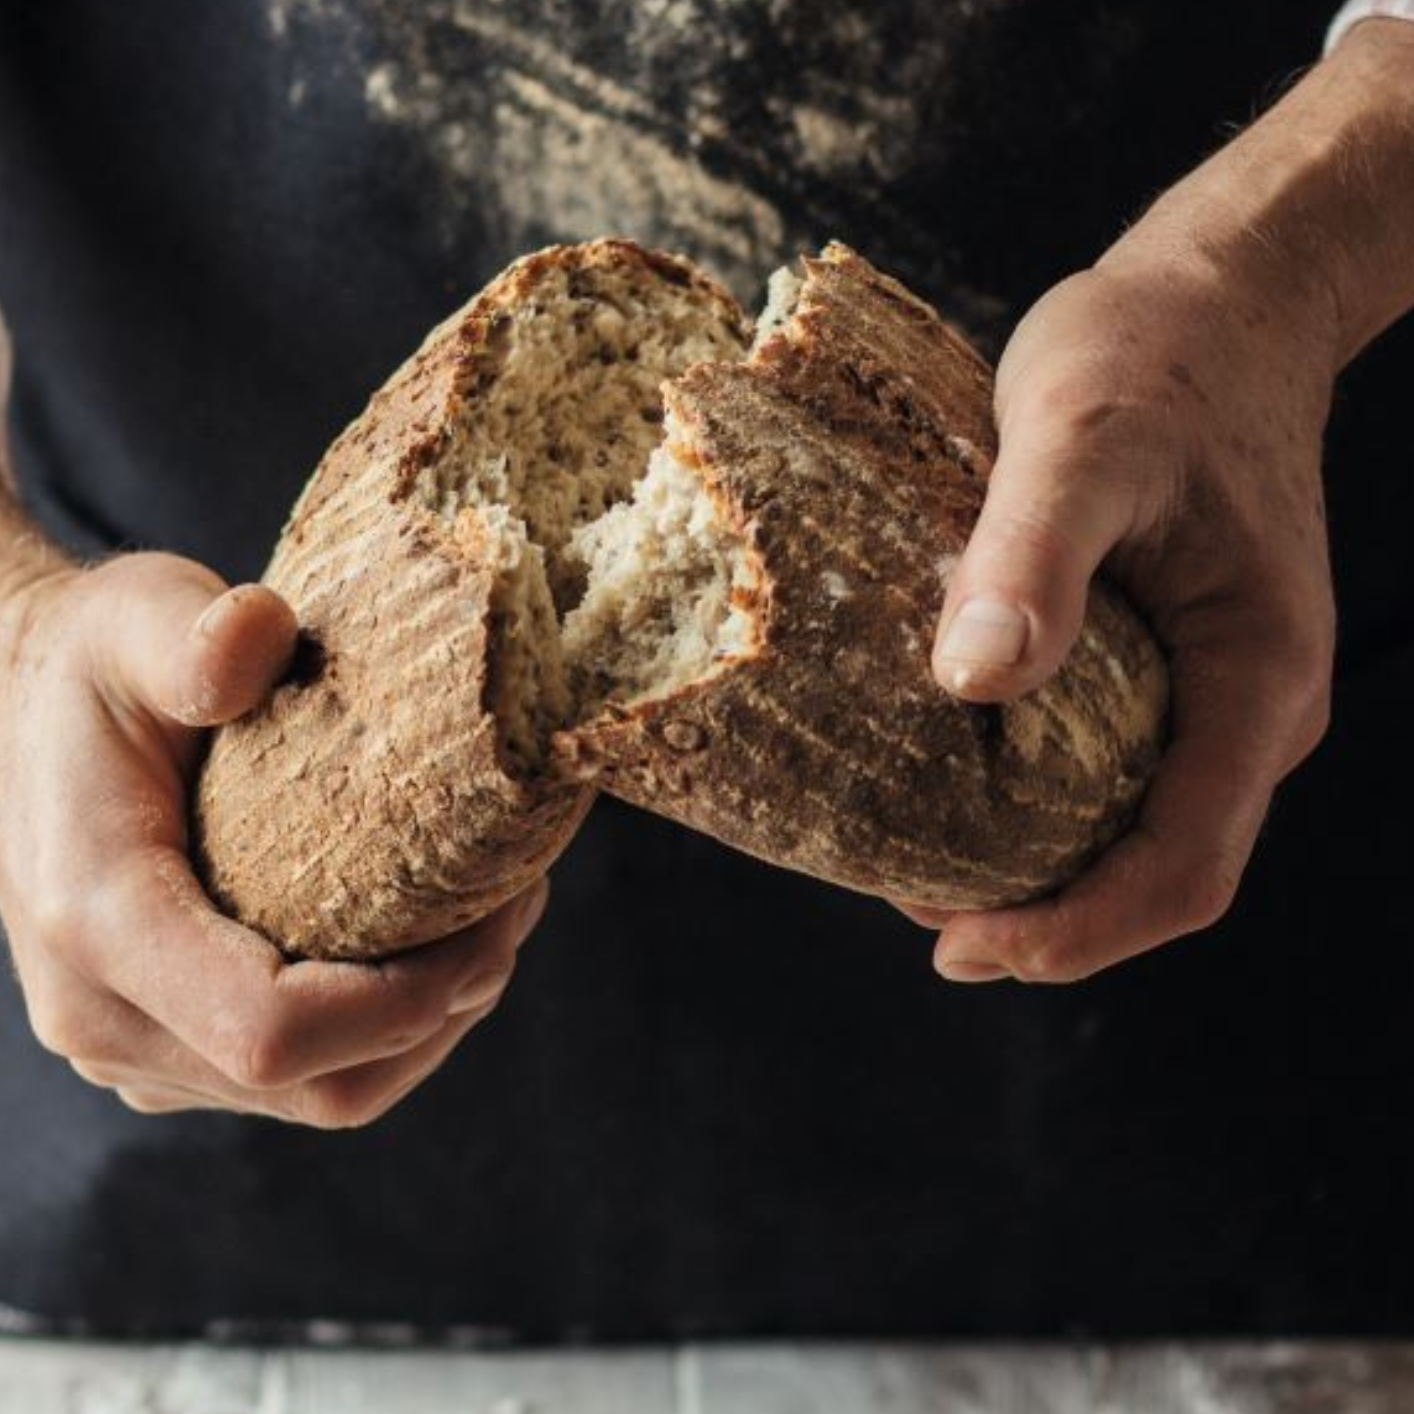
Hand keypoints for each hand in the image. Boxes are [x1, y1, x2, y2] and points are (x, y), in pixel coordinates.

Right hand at [0, 553, 548, 1123]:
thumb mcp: (138, 618)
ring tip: (497, 920)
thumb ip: (194, 637)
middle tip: (518, 907)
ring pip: (320, 1095)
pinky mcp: (165, 1041)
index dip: (407, 1000)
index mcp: (99, 921)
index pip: (272, 1030)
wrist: (18, 705)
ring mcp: (132, 1042)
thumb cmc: (94, 659)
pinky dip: (386, 1027)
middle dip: (444, 1010)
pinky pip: (300, 1078)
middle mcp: (102, 1013)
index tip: (496, 913)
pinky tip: (434, 941)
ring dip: (428, 1026)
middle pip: (317, 1084)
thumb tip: (261, 633)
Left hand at [901, 19, 1413, 982]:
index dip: (1075, 933)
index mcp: (1254, 679)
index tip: (961, 945)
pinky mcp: (1174, 663)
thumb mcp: (1080, 437)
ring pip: (1135, 831)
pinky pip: (1117, 772)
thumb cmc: (1154, 356)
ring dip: (1040, 874)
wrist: (1218, 302)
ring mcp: (1216, 691)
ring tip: (921, 869)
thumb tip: (975, 682)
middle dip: (1044, 921)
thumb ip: (1036, 555)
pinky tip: (957, 792)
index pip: (1180, 867)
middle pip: (1156, 873)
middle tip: (917, 910)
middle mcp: (1248, 708)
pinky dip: (1042, 809)